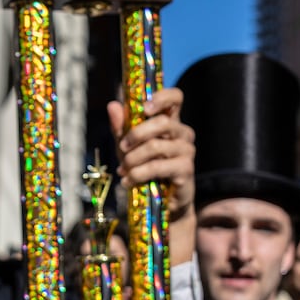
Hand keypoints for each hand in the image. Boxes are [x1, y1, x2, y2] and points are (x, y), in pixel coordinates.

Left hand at [108, 86, 193, 215]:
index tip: (144, 107)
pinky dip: (137, 174)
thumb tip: (113, 105)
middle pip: (163, 122)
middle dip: (136, 134)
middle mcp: (183, 133)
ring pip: (156, 146)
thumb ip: (121, 127)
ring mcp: (186, 151)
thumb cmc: (145, 167)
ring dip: (133, 158)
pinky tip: (128, 180)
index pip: (176, 98)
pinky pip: (157, 167)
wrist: (160, 201)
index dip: (162, 97)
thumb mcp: (128, 146)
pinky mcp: (185, 170)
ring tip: (123, 169)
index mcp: (171, 121)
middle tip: (122, 147)